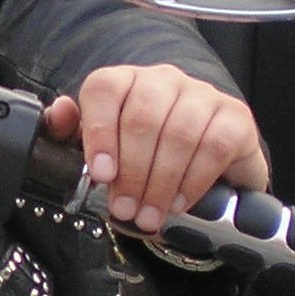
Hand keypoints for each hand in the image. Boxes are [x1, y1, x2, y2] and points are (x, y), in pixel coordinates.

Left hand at [44, 65, 267, 234]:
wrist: (203, 164)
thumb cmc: (143, 154)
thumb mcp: (101, 148)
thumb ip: (71, 133)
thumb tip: (60, 112)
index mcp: (124, 81)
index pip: (104, 90)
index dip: (99, 132)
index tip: (101, 174)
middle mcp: (163, 80)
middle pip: (143, 118)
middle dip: (131, 172)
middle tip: (125, 209)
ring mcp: (202, 94)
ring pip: (179, 134)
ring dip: (160, 183)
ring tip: (148, 215)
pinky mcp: (235, 116)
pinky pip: (214, 146)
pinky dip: (193, 180)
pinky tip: (179, 202)